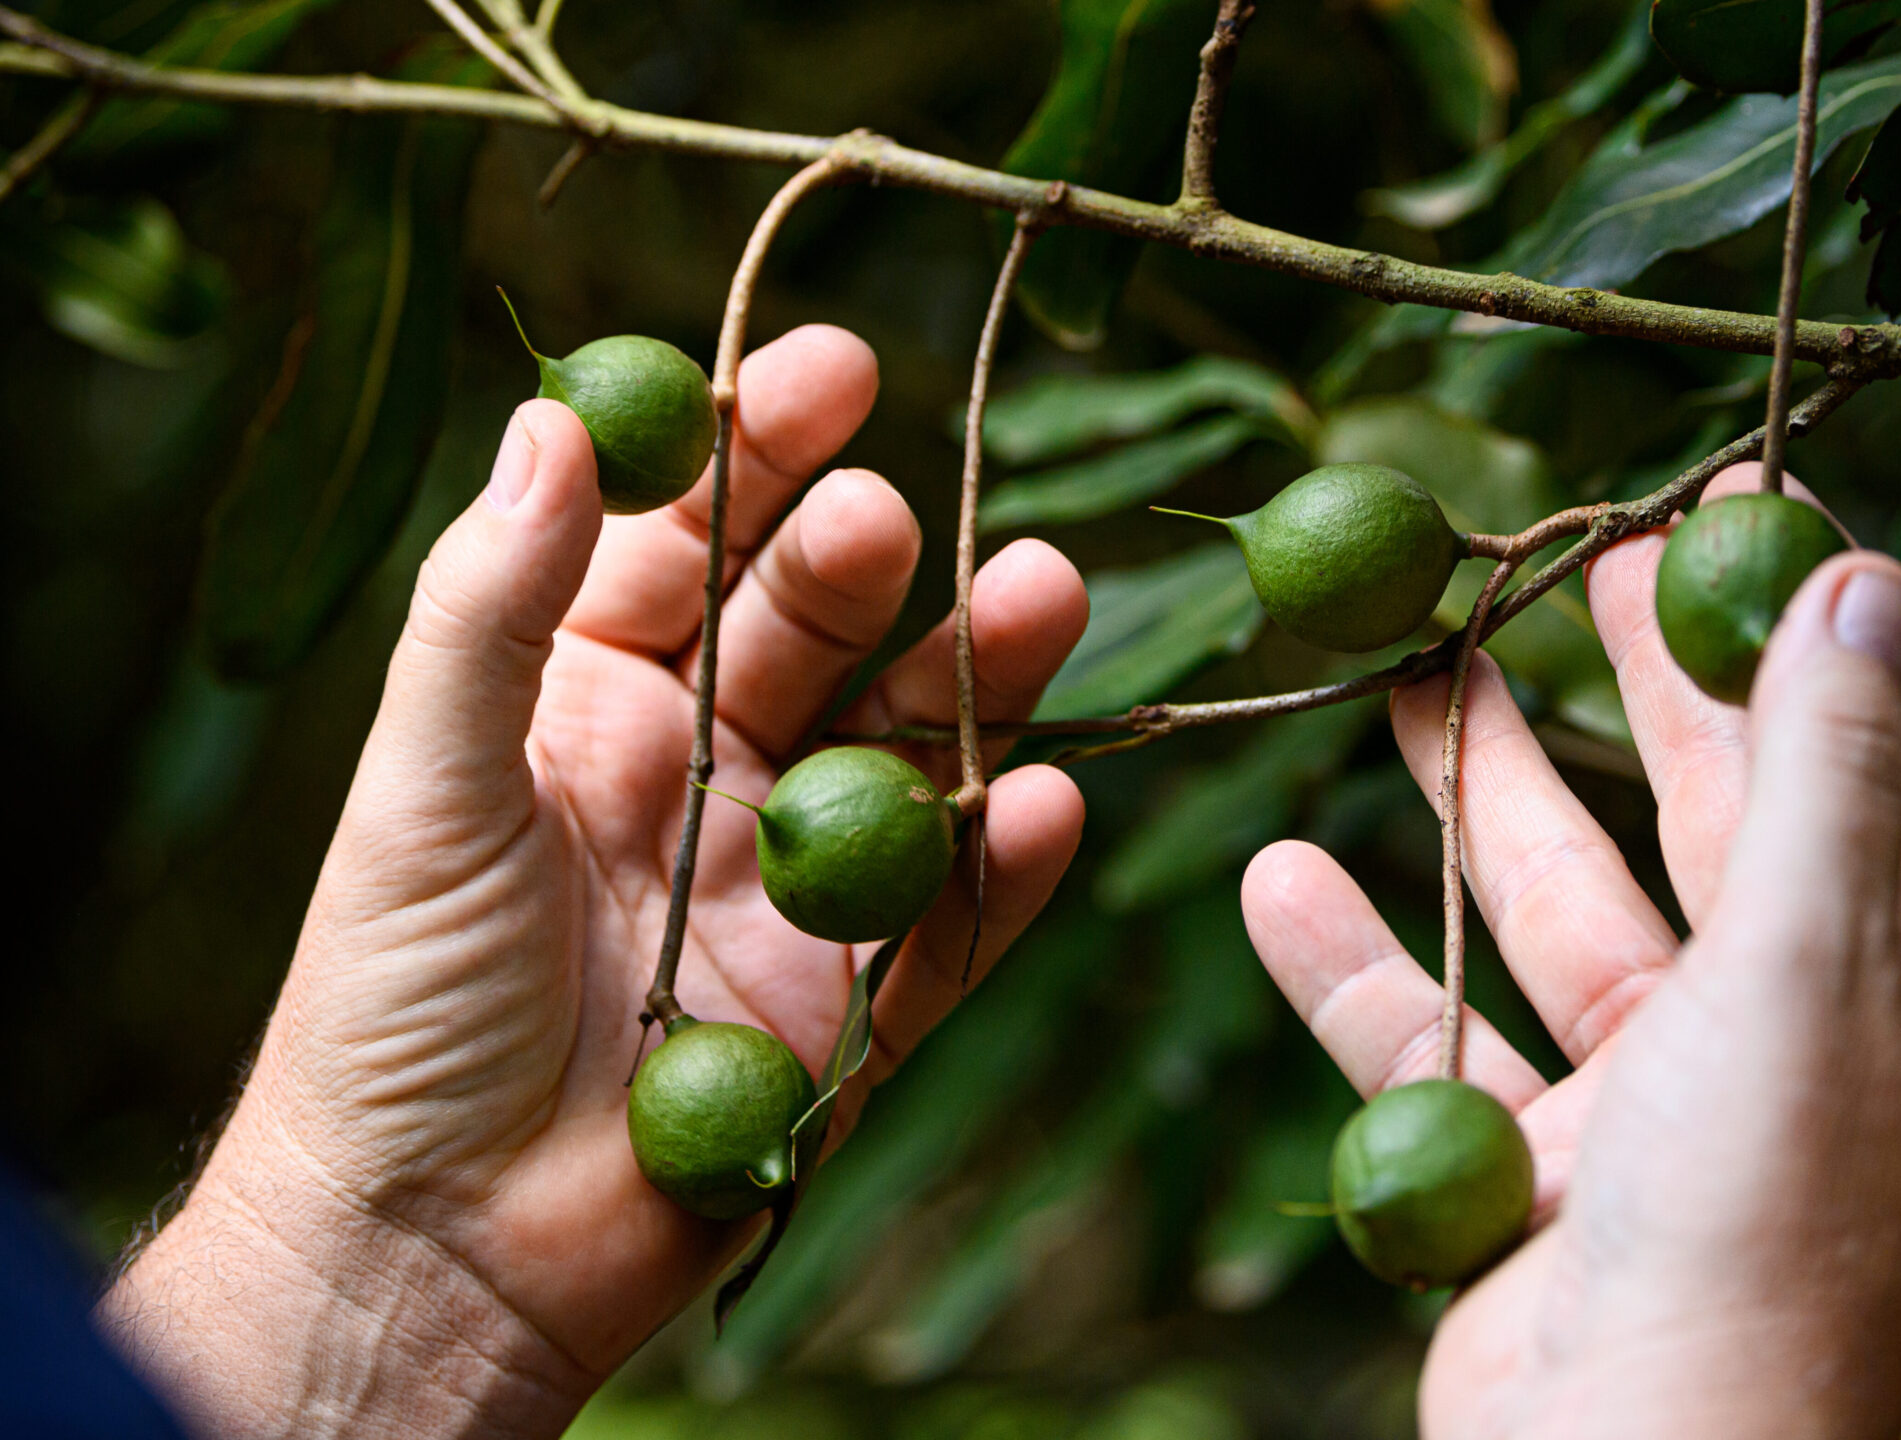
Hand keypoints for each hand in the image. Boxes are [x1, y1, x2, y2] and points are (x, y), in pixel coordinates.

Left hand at [100, 327, 1089, 1438]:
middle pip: (816, 631)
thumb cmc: (395, 1003)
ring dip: (979, 677)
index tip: (835, 366)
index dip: (760, 449)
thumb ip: (489, 605)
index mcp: (588, 703)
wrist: (433, 1242)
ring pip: (909, 750)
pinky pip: (951, 919)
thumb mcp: (425, 782)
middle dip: (869, 560)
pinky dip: (1001, 864)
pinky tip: (1040, 801)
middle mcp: (702, 774)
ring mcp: (788, 884)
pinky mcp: (852, 1003)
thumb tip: (554, 419)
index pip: (691, 541)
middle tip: (902, 515)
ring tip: (1045, 594)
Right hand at [1240, 467, 1900, 1438]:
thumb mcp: (1808, 962)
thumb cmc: (1758, 1218)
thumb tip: (1864, 573)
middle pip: (1713, 805)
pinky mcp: (1541, 1168)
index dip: (1814, 617)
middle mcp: (1796, 1024)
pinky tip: (1279, 881)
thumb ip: (1824, 766)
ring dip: (1480, 795)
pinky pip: (1440, 1034)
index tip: (1736, 496)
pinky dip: (1362, 964)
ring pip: (1561, 906)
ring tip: (1405, 670)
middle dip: (1641, 679)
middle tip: (1569, 554)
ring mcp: (1661, 1099)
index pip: (1883, 746)